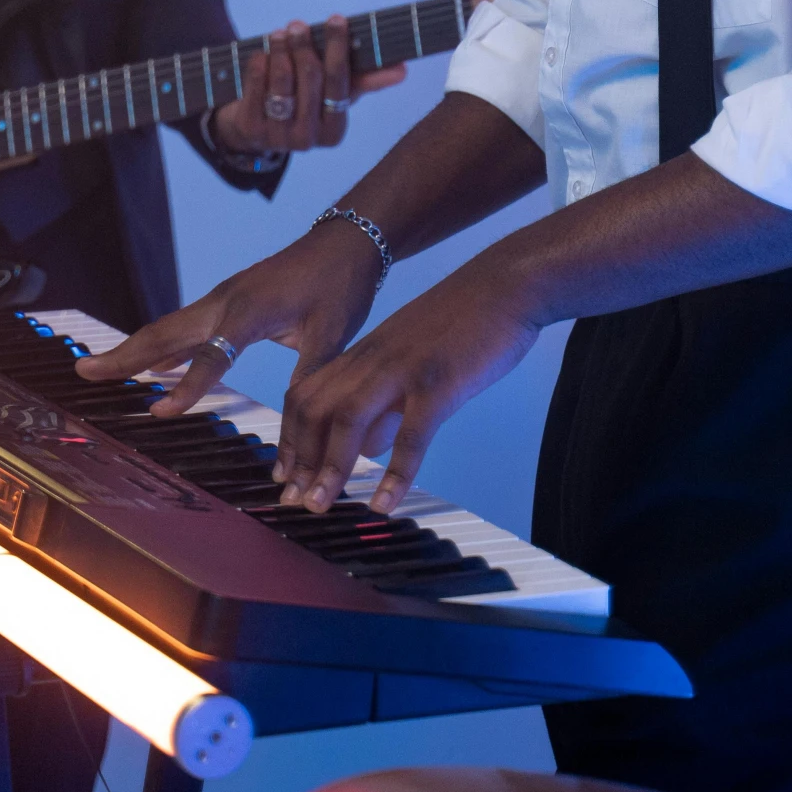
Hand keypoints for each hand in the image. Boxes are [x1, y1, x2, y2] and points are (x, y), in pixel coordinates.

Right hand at [74, 215, 383, 409]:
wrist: (347, 242)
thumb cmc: (342, 287)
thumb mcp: (333, 337)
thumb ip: (309, 382)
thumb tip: (299, 437)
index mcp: (252, 308)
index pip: (213, 354)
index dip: (187, 387)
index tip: (158, 413)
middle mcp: (227, 299)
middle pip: (167, 332)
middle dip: (125, 355)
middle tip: (83, 374)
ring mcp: (223, 297)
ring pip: (170, 327)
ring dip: (134, 349)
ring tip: (97, 369)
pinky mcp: (228, 300)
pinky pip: (186, 326)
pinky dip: (161, 345)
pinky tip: (152, 365)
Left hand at [210, 16, 404, 154]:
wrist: (256, 130)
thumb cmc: (305, 103)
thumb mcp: (334, 95)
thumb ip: (365, 80)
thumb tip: (403, 70)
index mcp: (335, 131)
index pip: (340, 83)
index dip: (338, 48)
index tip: (337, 19)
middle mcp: (308, 139)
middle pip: (310, 80)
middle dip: (305, 46)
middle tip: (298, 24)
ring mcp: (277, 136)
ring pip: (283, 84)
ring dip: (281, 52)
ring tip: (280, 33)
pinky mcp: (251, 130)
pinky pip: (256, 90)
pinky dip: (259, 67)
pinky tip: (263, 52)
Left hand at [272, 264, 538, 515]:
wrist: (505, 285)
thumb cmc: (464, 324)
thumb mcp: (411, 360)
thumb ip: (387, 402)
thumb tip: (368, 446)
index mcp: (365, 353)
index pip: (307, 395)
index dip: (290, 438)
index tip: (285, 478)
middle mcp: (373, 359)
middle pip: (315, 408)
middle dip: (300, 459)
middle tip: (296, 502)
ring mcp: (403, 369)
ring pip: (348, 418)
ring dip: (330, 467)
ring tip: (321, 506)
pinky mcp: (438, 382)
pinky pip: (411, 435)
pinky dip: (394, 474)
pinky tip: (384, 504)